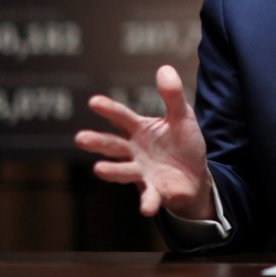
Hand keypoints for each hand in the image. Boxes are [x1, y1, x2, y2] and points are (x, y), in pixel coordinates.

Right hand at [74, 65, 213, 218]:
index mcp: (140, 130)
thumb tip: (164, 68)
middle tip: (80, 138)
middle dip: (97, 142)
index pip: (122, 117)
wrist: (195, 175)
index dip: (109, 109)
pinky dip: (147, 202)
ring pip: (123, 171)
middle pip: (113, 145)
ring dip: (111, 171)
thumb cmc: (183, 143)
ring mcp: (141, 172)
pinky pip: (149, 196)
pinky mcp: (154, 190)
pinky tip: (145, 208)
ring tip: (99, 168)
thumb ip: (173, 95)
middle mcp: (134, 151)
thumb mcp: (182, 116)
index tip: (93, 101)